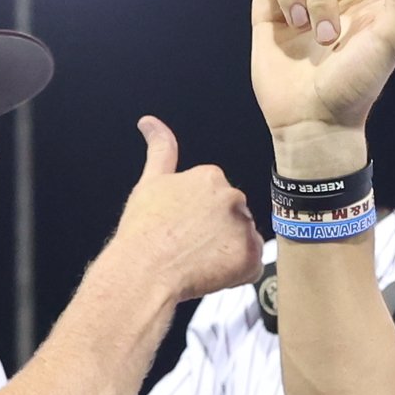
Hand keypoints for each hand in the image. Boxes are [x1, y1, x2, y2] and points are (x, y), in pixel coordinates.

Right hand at [107, 117, 260, 302]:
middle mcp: (233, 197)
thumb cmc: (143, 231)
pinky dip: (236, 272)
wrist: (144, 270)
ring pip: (243, 240)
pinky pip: (251, 266)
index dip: (199, 216)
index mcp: (210, 176)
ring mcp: (244, 227)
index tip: (183, 226)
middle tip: (189, 245)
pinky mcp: (251, 256)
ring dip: (227, 251)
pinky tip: (211, 273)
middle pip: (232, 217)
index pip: (216, 196)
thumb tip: (150, 121)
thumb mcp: (149, 182)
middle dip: (217, 231)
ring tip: (197, 261)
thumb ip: (159, 149)